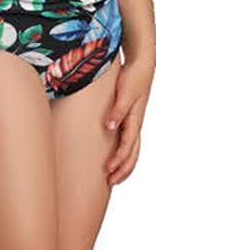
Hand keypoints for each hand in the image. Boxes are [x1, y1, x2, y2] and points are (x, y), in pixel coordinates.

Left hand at [104, 57, 153, 186]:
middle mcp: (136, 125)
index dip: (118, 160)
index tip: (108, 170)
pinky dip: (125, 155)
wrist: (141, 67)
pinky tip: (116, 159)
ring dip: (125, 166)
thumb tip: (110, 127)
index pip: (127, 147)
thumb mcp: (124, 93)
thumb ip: (117, 110)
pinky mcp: (131, 120)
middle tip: (110, 183)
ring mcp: (135, 124)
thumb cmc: (133, 78)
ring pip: (133, 151)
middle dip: (123, 170)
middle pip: (133, 154)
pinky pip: (130, 143)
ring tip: (113, 177)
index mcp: (135, 121)